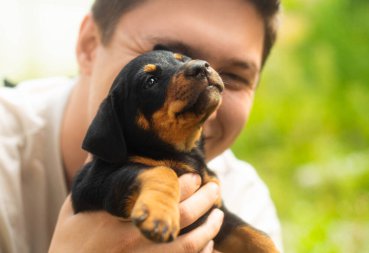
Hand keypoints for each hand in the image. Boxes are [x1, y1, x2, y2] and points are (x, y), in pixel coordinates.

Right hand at [49, 174, 223, 252]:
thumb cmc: (70, 240)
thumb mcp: (76, 205)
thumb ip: (92, 177)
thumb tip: (102, 150)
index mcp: (118, 215)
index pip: (160, 194)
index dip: (184, 184)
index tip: (196, 176)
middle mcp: (134, 237)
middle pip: (182, 215)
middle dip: (205, 200)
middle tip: (215, 188)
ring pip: (190, 243)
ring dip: (210, 228)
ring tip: (219, 214)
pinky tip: (208, 243)